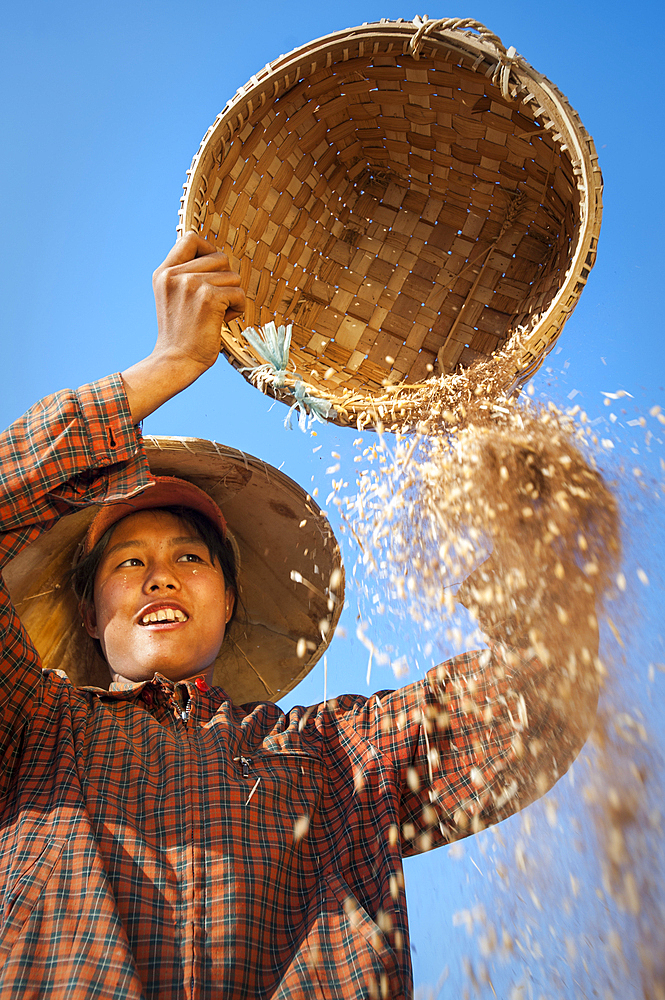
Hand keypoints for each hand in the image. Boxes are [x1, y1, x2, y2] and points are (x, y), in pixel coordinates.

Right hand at [121, 234, 244, 422]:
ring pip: (233, 276)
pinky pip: (238, 293)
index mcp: (164, 272)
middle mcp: (175, 274)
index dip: (209, 250)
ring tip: (216, 314)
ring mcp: (191, 284)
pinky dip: (237, 309)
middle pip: (220, 257)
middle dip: (225, 280)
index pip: (191, 238)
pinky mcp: (208, 298)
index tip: (212, 272)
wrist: (176, 361)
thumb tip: (218, 257)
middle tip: (214, 302)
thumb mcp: (173, 296)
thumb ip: (187, 274)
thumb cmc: (181, 334)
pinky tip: (223, 321)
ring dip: (232, 296)